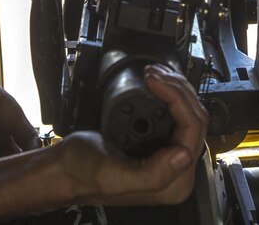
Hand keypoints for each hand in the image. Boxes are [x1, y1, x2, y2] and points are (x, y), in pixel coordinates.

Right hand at [56, 64, 208, 205]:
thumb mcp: (112, 175)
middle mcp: (177, 172)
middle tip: (152, 74)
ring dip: (173, 88)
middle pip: (195, 119)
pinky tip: (155, 83)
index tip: (154, 81)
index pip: (193, 131)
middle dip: (176, 89)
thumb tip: (184, 155)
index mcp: (173, 183)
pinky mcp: (161, 145)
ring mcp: (170, 157)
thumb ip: (152, 174)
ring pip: (188, 114)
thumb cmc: (82, 173)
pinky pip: (177, 115)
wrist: (63, 168)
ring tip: (153, 74)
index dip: (177, 99)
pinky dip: (168, 93)